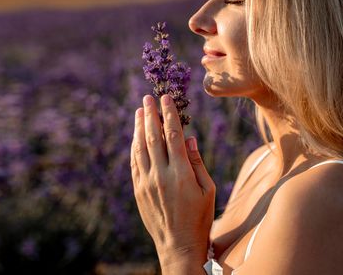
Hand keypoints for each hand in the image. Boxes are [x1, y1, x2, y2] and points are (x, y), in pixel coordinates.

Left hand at [130, 94, 215, 267]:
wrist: (179, 244)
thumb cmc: (200, 217)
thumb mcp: (208, 190)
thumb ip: (197, 162)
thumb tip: (188, 138)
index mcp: (181, 173)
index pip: (173, 135)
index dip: (169, 114)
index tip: (167, 99)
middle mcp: (161, 175)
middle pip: (153, 137)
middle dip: (150, 115)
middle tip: (148, 98)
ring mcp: (146, 183)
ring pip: (140, 148)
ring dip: (138, 127)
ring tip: (139, 111)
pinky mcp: (138, 190)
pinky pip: (134, 163)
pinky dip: (135, 146)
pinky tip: (136, 136)